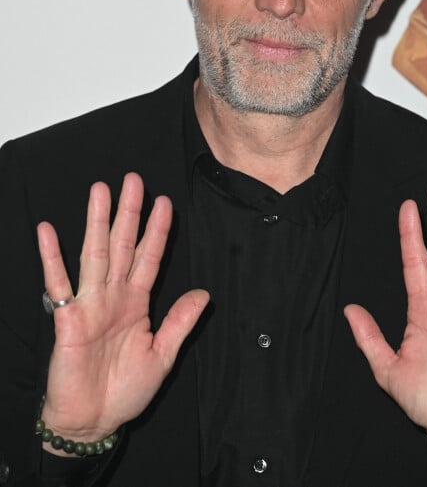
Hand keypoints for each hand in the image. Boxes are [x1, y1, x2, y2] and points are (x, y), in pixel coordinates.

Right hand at [37, 172, 208, 449]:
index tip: (165, 202)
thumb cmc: (124, 390)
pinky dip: (52, 257)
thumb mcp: (162, 355)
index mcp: (136, 302)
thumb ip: (180, 322)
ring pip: (94, 254)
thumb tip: (204, 293)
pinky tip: (47, 231)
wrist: (93, 421)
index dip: (157, 230)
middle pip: (122, 245)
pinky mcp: (67, 319)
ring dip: (97, 222)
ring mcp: (90, 304)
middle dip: (128, 213)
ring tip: (100, 191)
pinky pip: (59, 283)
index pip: (149, 257)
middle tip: (133, 180)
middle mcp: (113, 296)